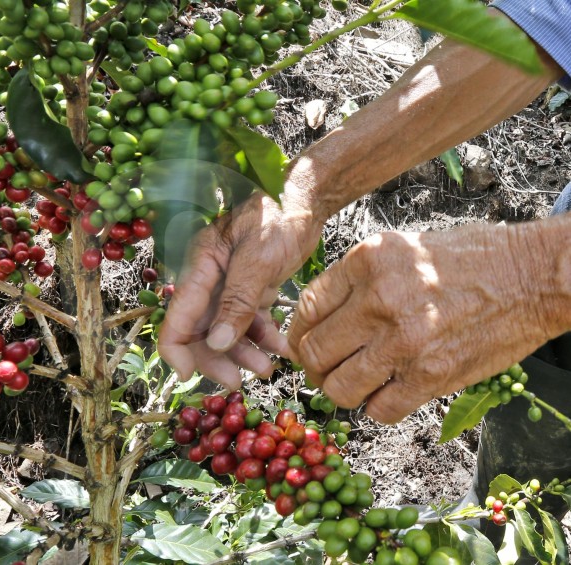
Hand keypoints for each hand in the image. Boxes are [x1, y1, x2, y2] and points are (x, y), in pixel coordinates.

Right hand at [158, 186, 321, 390]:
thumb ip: (237, 301)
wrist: (306, 199)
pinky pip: (248, 322)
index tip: (189, 375)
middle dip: (216, 359)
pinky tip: (283, 348)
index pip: (176, 316)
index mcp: (199, 266)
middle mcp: (208, 279)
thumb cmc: (278, 217)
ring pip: (225, 332)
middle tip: (240, 383)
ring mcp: (228, 286)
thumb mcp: (258, 259)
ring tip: (270, 368)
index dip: (176, 349)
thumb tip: (219, 342)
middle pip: (199, 331)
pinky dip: (263, 337)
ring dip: (243, 353)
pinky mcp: (249, 290)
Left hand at [288, 223, 553, 423]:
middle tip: (326, 367)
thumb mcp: (400, 247)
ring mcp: (404, 341)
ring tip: (355, 382)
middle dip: (314, 366)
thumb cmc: (467, 258)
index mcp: (366, 261)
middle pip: (313, 352)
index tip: (303, 342)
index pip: (305, 308)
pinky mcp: (432, 376)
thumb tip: (316, 315)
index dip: (297, 333)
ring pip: (338, 388)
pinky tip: (388, 392)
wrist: (532, 276)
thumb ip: (355, 279)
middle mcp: (379, 300)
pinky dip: (377, 407)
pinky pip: (380, 410)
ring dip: (341, 391)